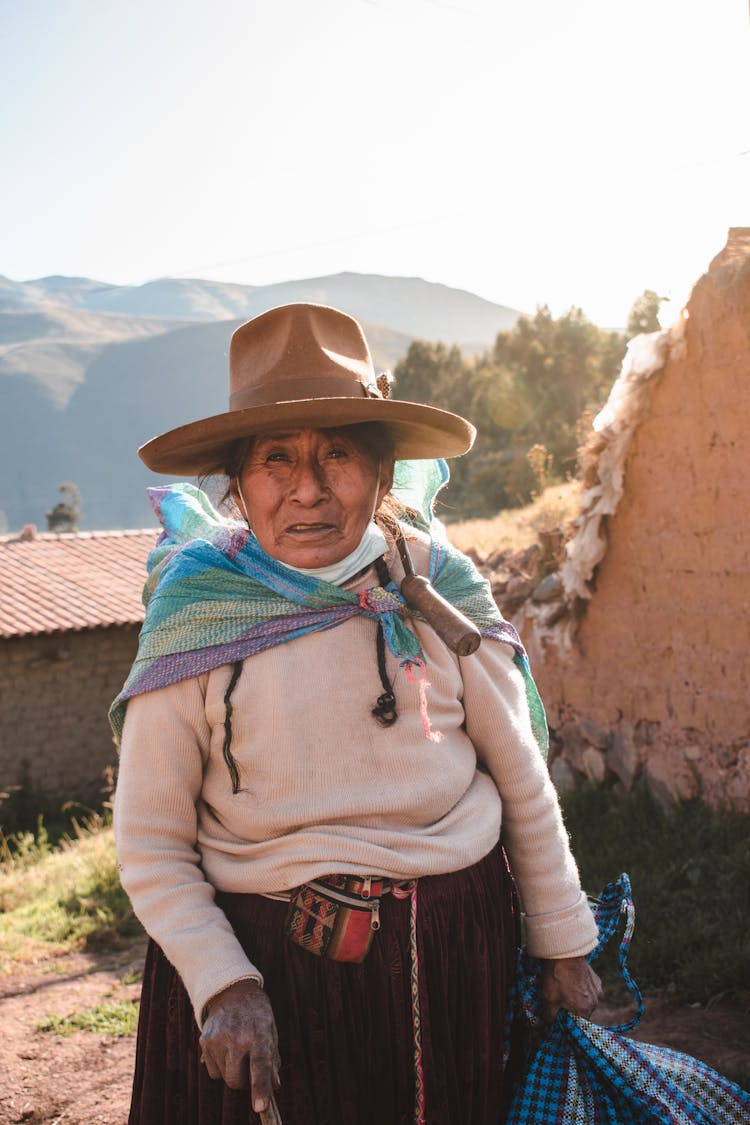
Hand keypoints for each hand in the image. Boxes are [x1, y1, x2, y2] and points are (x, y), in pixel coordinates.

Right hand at [199, 979, 279, 1113]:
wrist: (232, 989)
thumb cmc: (256, 1014)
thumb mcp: (270, 1030)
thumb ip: (272, 1058)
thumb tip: (274, 1086)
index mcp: (258, 1033)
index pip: (260, 1065)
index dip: (260, 1088)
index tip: (260, 1108)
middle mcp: (237, 1037)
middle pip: (236, 1081)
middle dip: (244, 1082)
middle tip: (249, 1066)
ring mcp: (218, 1039)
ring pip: (224, 1077)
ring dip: (232, 1071)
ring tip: (237, 1050)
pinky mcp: (205, 1040)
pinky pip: (213, 1070)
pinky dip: (220, 1065)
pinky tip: (225, 1046)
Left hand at [539, 956, 601, 1022]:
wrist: (564, 953)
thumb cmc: (556, 978)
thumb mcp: (548, 1000)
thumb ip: (549, 1016)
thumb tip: (548, 1022)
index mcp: (584, 1011)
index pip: (577, 1025)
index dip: (567, 1020)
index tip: (558, 1013)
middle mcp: (594, 1003)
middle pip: (582, 1012)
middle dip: (571, 1008)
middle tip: (559, 998)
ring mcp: (597, 990)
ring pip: (586, 1000)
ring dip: (577, 996)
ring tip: (564, 987)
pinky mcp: (596, 979)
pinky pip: (589, 989)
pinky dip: (581, 987)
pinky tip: (571, 979)